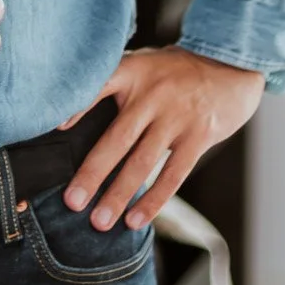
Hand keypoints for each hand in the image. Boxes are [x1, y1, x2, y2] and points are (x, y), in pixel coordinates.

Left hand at [60, 46, 263, 230]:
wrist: (229, 63)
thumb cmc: (175, 69)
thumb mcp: (143, 62)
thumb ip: (114, 82)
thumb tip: (71, 115)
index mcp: (133, 71)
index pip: (97, 87)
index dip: (75, 107)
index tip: (55, 130)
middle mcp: (152, 94)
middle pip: (117, 139)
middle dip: (92, 173)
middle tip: (72, 202)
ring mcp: (176, 116)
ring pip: (142, 162)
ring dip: (119, 194)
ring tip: (100, 222)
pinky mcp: (198, 135)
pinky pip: (173, 174)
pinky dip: (154, 200)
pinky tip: (136, 219)